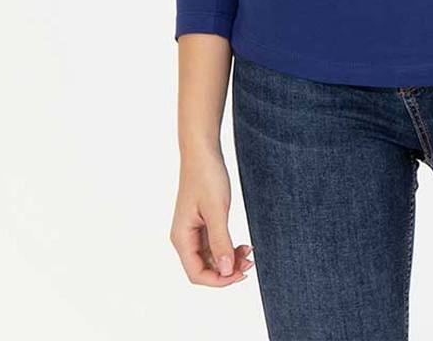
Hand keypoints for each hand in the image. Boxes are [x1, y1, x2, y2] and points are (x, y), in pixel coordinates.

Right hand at [170, 147, 252, 285]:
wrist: (203, 151)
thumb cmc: (206, 176)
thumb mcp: (217, 210)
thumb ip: (220, 241)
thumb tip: (224, 271)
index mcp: (181, 237)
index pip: (196, 273)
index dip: (218, 280)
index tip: (240, 274)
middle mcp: (184, 237)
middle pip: (204, 268)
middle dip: (227, 269)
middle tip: (250, 263)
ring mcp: (193, 230)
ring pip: (211, 257)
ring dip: (229, 259)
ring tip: (249, 253)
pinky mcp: (202, 222)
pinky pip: (214, 243)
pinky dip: (228, 247)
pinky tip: (243, 245)